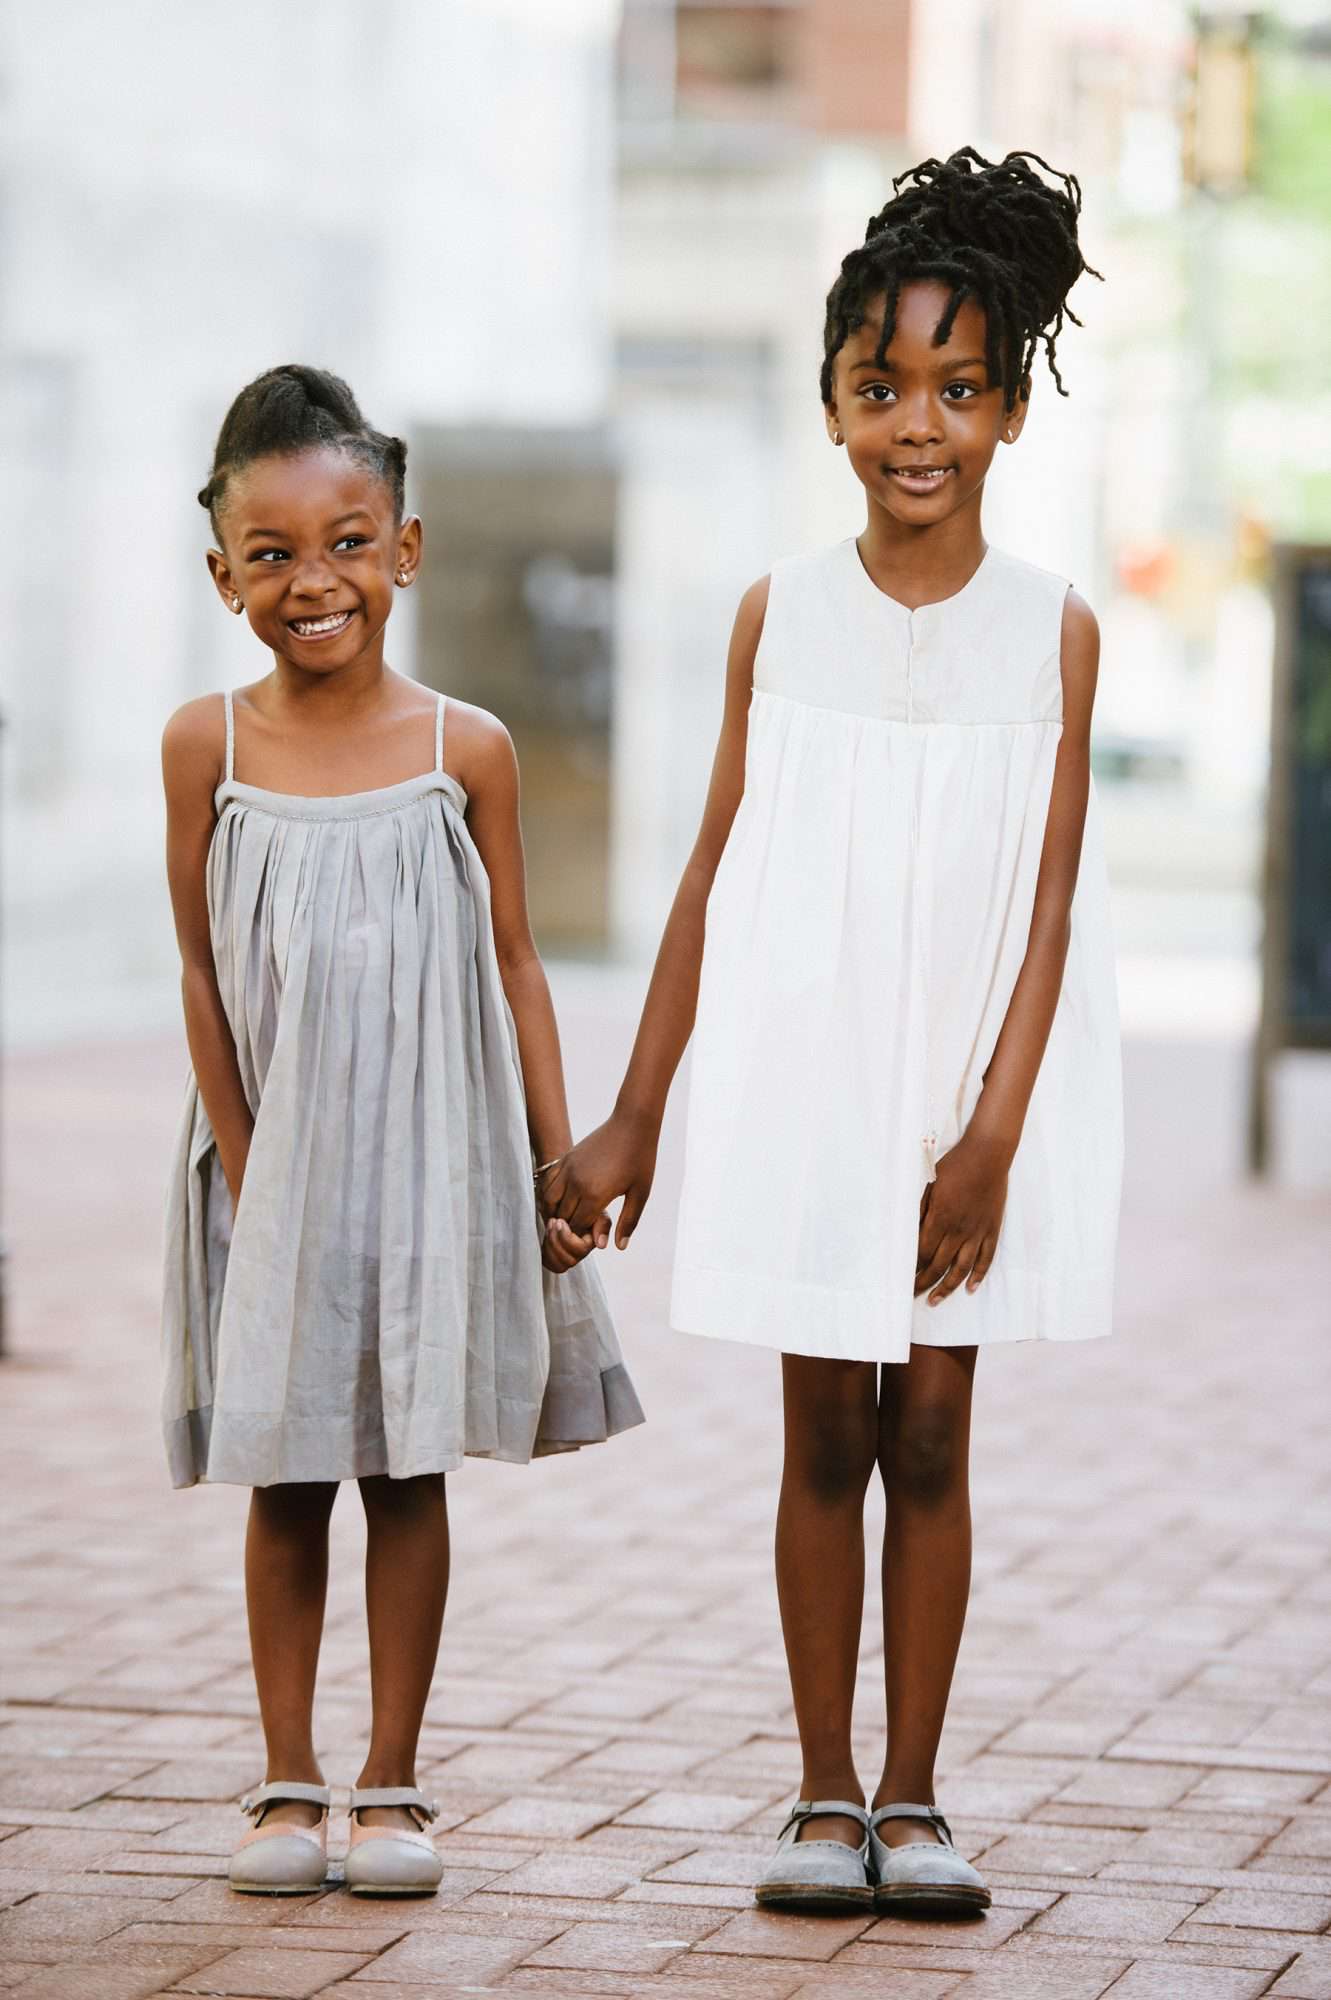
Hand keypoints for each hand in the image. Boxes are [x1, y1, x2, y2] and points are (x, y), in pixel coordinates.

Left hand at [540, 1211, 607, 1272]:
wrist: (565, 1205)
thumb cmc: (582, 1208)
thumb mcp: (596, 1212)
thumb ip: (603, 1225)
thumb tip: (600, 1245)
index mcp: (591, 1243)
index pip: (581, 1250)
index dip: (567, 1238)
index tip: (560, 1220)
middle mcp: (581, 1254)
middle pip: (569, 1261)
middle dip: (556, 1240)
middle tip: (553, 1222)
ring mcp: (568, 1257)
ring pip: (559, 1265)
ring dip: (550, 1245)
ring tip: (549, 1227)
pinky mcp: (556, 1258)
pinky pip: (549, 1265)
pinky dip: (545, 1251)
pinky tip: (546, 1236)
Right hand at [542, 1110, 657, 1248]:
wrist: (632, 1123)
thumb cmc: (640, 1159)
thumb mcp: (640, 1194)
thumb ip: (628, 1222)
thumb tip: (619, 1247)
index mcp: (595, 1195)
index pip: (578, 1226)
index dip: (581, 1237)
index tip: (590, 1238)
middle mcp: (576, 1183)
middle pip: (562, 1216)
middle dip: (568, 1228)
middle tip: (579, 1232)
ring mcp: (568, 1169)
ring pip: (549, 1201)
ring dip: (555, 1212)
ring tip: (567, 1219)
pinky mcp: (566, 1159)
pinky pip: (548, 1183)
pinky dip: (549, 1196)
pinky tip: (559, 1201)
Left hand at [914, 1131, 1010, 1304]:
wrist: (988, 1155)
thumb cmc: (954, 1166)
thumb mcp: (928, 1183)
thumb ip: (918, 1209)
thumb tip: (908, 1231)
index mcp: (940, 1218)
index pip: (922, 1252)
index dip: (912, 1268)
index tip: (902, 1278)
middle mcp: (959, 1230)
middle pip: (938, 1265)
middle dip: (923, 1283)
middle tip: (912, 1296)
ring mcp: (977, 1232)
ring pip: (962, 1268)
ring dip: (947, 1287)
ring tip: (935, 1300)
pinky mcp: (992, 1229)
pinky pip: (986, 1258)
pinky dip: (978, 1275)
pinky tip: (970, 1288)